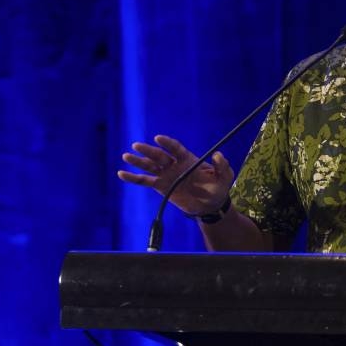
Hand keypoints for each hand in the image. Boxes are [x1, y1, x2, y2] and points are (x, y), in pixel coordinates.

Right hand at [117, 134, 233, 215]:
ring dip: (138, 161)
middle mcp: (175, 164)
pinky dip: (133, 178)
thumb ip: (223, 165)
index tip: (158, 139)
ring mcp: (166, 175)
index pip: (175, 148)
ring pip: (149, 166)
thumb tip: (218, 154)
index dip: (167, 143)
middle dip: (148, 151)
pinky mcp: (160, 186)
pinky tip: (121, 173)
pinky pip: (144, 181)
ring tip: (126, 156)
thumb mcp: (225, 177)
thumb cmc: (218, 188)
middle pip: (159, 156)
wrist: (210, 206)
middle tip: (136, 146)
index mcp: (188, 158)